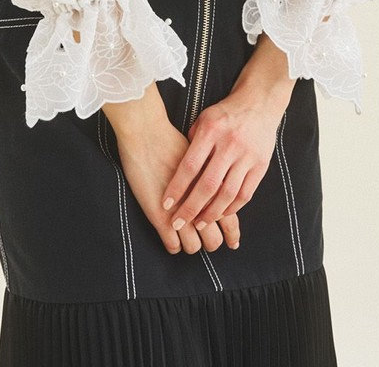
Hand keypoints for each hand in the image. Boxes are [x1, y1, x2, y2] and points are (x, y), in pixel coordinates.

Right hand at [103, 87, 239, 254]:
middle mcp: (199, 202)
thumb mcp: (201, 154)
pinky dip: (174, 246)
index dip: (232, 233)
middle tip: (210, 242)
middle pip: (213, 238)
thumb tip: (224, 183)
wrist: (146, 132)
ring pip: (194, 246)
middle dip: (212, 243)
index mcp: (213, 186)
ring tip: (189, 241)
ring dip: (193, 246)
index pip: (229, 217)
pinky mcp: (160, 216)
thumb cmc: (172, 138)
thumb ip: (213, 170)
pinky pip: (172, 244)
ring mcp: (180, 211)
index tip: (233, 241)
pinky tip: (172, 239)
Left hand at [160, 79, 289, 231]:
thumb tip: (180, 174)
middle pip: (208, 185)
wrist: (259, 101)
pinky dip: (232, 208)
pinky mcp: (261, 164)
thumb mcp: (204, 119)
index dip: (176, 188)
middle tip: (178, 224)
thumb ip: (193, 143)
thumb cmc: (226, 112)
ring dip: (211, 213)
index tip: (166, 206)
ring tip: (199, 224)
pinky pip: (245, 193)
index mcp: (211, 130)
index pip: (189, 166)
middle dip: (191, 209)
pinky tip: (220, 214)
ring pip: (227, 194)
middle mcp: (229, 144)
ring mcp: (247, 155)